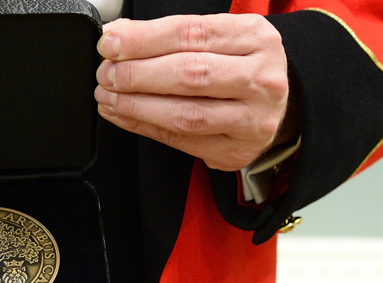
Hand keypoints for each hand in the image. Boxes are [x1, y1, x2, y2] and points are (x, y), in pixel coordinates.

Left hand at [95, 14, 293, 170]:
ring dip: (137, 105)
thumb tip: (117, 37)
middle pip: (190, 74)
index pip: (192, 33)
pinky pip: (181, 141)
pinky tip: (122, 114)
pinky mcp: (235, 150)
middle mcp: (261, 78)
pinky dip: (144, 126)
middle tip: (107, 72)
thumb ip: (168, 34)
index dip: (144, 39)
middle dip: (137, 73)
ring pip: (186, 114)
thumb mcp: (216, 37)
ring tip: (109, 95)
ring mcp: (253, 119)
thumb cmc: (238, 65)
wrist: (274, 104)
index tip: (111, 43)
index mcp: (256, 38)